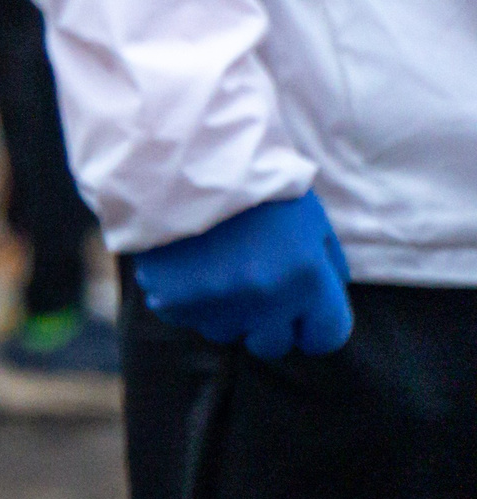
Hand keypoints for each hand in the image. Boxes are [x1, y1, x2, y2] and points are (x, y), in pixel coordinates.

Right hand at [135, 193, 352, 359]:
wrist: (183, 154)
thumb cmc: (256, 182)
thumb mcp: (312, 218)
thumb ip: (326, 268)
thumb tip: (324, 306)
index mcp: (306, 279)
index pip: (326, 338)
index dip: (314, 325)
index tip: (301, 312)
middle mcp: (264, 299)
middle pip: (272, 344)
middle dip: (267, 322)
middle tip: (251, 283)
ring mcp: (214, 303)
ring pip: (225, 332)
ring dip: (223, 309)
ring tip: (213, 266)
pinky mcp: (170, 300)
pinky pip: (183, 316)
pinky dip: (185, 298)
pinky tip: (185, 264)